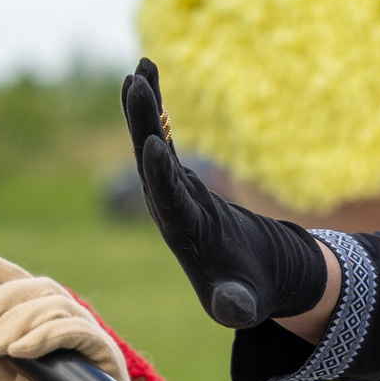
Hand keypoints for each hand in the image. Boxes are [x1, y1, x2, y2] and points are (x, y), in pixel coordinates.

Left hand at [0, 253, 148, 380]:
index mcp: (42, 330)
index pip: (21, 286)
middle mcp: (68, 328)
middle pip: (39, 288)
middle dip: (4, 297)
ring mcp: (89, 342)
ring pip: (57, 304)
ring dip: (20, 318)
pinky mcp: (106, 359)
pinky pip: (79, 331)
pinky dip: (47, 334)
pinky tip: (21, 350)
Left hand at [122, 59, 332, 328]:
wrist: (245, 283)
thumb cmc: (245, 295)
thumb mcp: (244, 305)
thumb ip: (236, 307)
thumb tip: (235, 311)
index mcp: (184, 235)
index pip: (169, 201)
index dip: (161, 175)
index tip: (154, 145)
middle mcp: (168, 209)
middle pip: (151, 162)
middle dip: (143, 124)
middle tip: (134, 84)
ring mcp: (171, 192)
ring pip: (153, 143)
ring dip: (144, 107)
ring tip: (138, 68)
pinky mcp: (178, 180)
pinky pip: (163, 138)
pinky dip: (156, 110)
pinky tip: (145, 77)